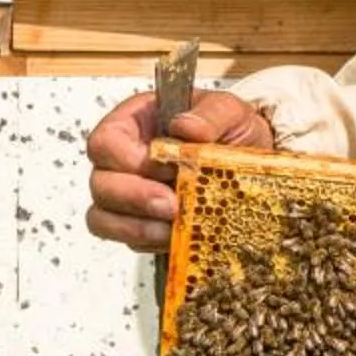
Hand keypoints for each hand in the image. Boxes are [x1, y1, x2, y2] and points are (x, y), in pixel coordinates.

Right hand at [84, 89, 274, 252]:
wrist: (256, 166)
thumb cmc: (235, 133)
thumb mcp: (232, 112)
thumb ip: (210, 113)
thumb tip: (184, 126)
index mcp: (137, 123)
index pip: (106, 141)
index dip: (129, 158)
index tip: (167, 166)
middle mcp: (125, 160)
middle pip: (99, 183)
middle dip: (134, 198)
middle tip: (171, 205)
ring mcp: (130, 195)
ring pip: (102, 217)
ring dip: (136, 227)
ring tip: (172, 228)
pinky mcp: (143, 224)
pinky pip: (127, 240)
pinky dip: (149, 242)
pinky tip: (175, 237)